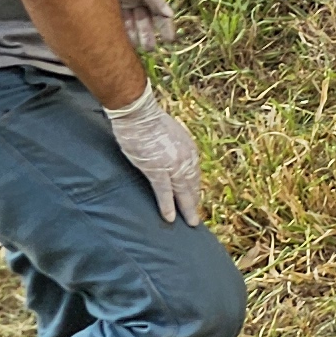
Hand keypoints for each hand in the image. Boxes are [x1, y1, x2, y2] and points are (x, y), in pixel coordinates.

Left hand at [102, 0, 176, 53]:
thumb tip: (170, 15)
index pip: (158, 14)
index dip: (165, 26)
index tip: (169, 40)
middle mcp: (134, 1)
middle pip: (143, 21)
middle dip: (147, 34)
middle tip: (149, 49)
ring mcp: (120, 4)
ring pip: (129, 24)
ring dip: (134, 36)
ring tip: (136, 48)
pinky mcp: (106, 6)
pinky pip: (115, 22)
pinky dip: (120, 31)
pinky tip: (121, 41)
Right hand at [104, 86, 205, 225]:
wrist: (139, 114)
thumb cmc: (150, 122)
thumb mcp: (171, 135)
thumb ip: (175, 148)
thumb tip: (172, 157)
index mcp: (189, 150)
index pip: (194, 174)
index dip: (194, 188)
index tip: (195, 199)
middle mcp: (186, 159)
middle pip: (192, 185)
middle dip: (194, 202)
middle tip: (195, 217)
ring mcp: (173, 166)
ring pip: (183, 192)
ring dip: (187, 209)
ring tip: (190, 222)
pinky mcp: (157, 170)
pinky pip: (164, 192)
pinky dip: (167, 206)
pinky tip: (170, 217)